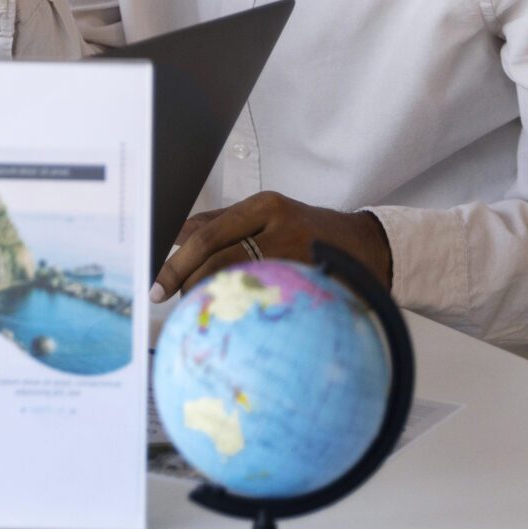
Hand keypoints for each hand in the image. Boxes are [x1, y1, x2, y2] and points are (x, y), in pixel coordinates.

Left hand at [150, 192, 393, 303]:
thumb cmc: (308, 232)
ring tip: (197, 312)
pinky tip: (231, 322)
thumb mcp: (267, 217)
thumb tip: (175, 236)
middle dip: (186, 282)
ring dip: (212, 298)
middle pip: (218, 256)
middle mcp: (279, 226)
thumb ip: (221, 224)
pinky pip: (266, 299)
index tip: (158, 283)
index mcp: (264, 206)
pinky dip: (243, 310)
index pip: (208, 233)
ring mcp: (297, 255)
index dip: (178, 261)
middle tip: (168, 300)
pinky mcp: (311, 282)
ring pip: (239, 280)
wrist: (368, 246)